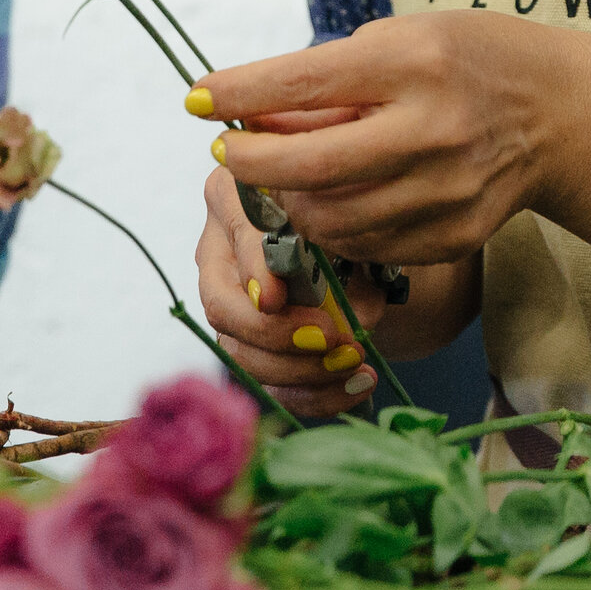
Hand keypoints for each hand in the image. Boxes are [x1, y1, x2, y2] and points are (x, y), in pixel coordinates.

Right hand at [194, 167, 371, 417]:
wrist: (370, 251)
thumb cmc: (354, 219)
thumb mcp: (355, 222)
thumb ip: (349, 255)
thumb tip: (351, 318)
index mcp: (238, 195)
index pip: (236, 232)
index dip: (253, 269)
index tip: (275, 299)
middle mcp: (220, 251)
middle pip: (220, 305)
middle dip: (274, 333)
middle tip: (330, 340)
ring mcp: (230, 304)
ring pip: (239, 352)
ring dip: (299, 370)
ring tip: (354, 363)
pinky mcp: (250, 347)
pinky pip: (268, 383)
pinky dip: (314, 394)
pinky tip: (355, 387)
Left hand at [198, 12, 587, 268]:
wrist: (558, 113)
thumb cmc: (466, 59)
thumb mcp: (400, 40)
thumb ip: (328, 81)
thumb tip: (249, 119)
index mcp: (415, 64)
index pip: (302, 84)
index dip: (238, 94)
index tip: (199, 98)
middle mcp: (433, 129)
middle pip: (308, 167)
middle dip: (250, 164)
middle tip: (230, 153)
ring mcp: (447, 191)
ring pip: (330, 218)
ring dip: (288, 201)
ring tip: (282, 177)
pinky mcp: (453, 235)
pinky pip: (366, 244)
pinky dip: (334, 226)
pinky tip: (330, 201)